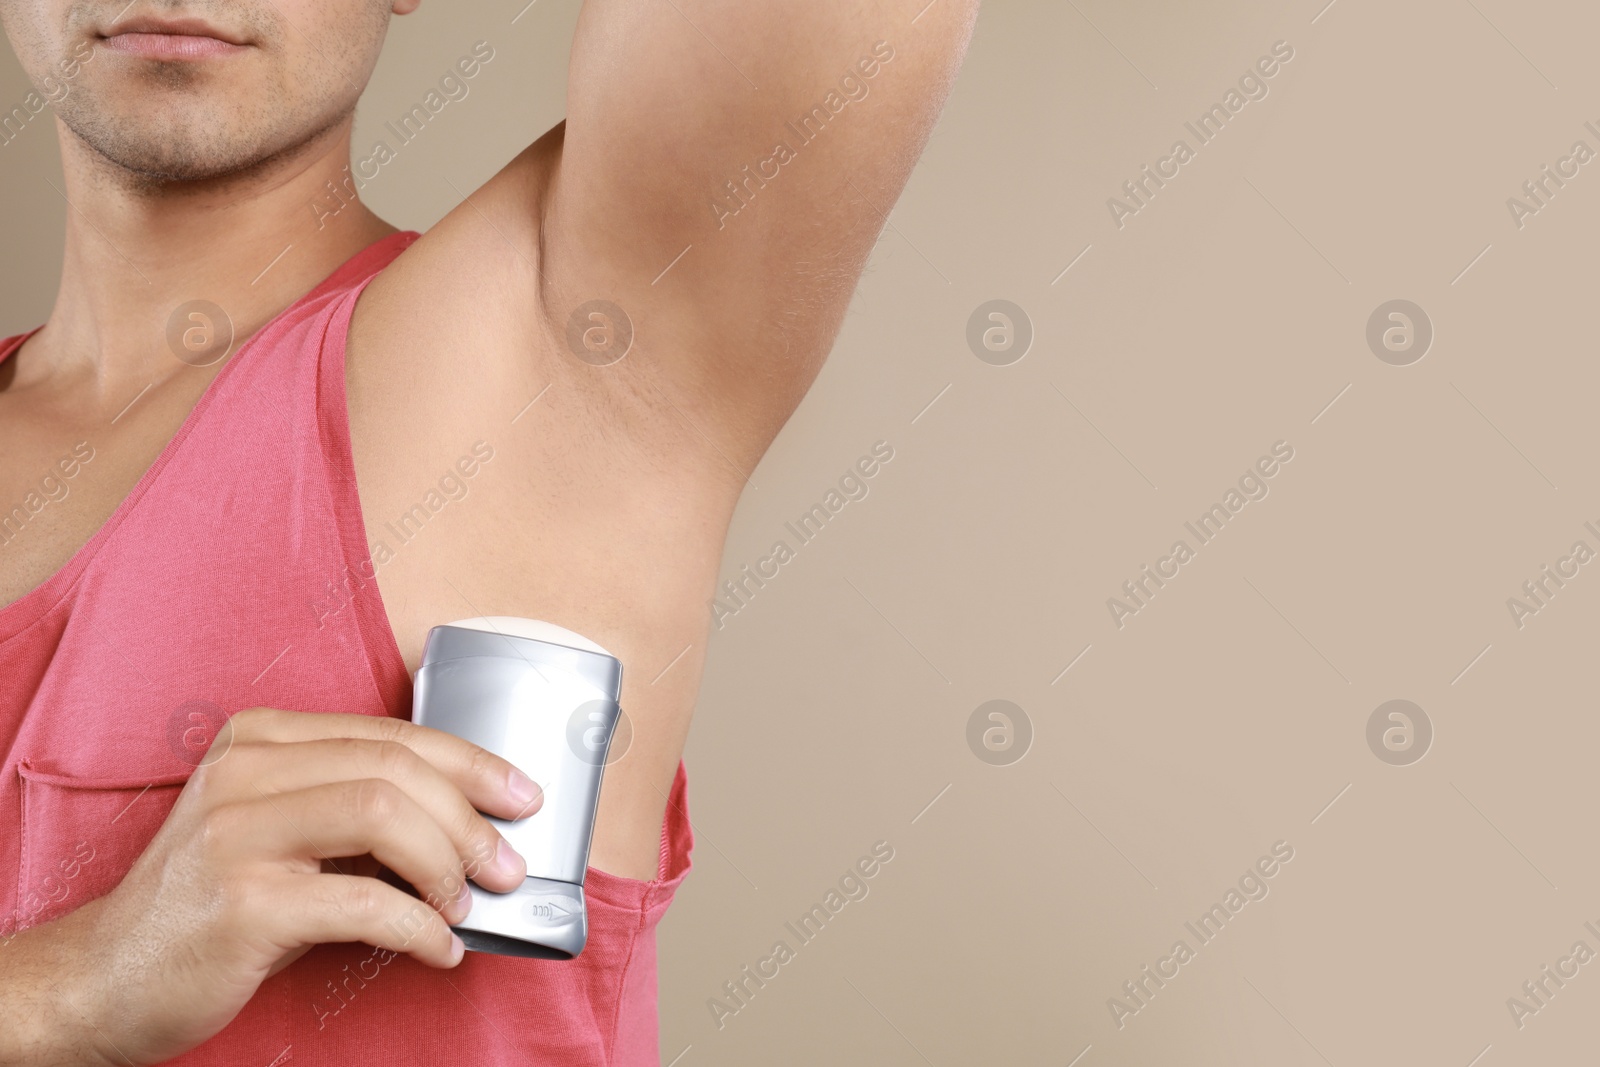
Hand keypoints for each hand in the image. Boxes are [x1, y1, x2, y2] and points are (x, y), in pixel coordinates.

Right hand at [0, 707, 541, 1065]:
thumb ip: (354, 810)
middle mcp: (244, 771)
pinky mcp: (243, 905)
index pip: (391, 734)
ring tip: (467, 906)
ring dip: (449, 866)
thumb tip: (470, 824)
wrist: (103, 977)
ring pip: (386, 816)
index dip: (471, 763)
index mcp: (259, 739)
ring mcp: (237, 835)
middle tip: (506, 866)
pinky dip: (421, 929)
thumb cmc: (209, 905)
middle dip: (471, 820)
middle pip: (397, 770)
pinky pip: (367, 903)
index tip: (521, 797)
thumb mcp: (278, 832)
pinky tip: (438, 949)